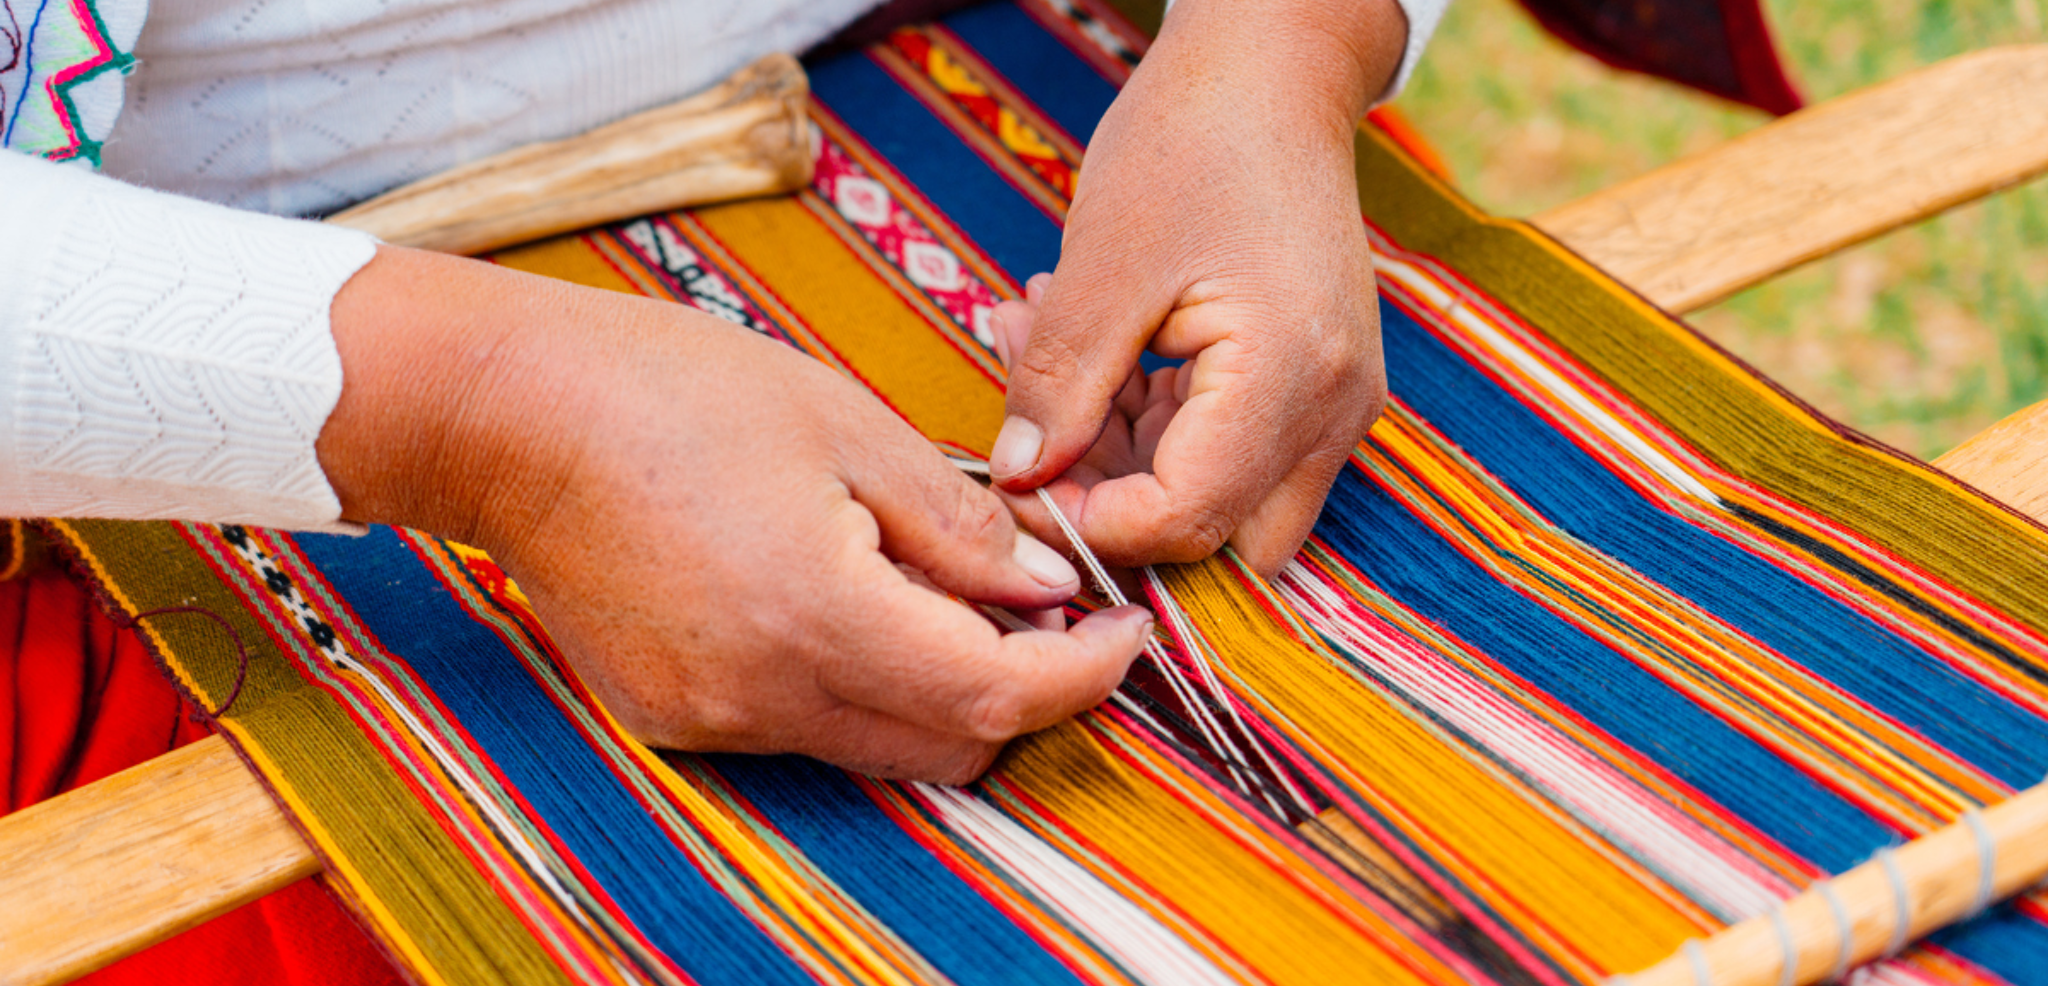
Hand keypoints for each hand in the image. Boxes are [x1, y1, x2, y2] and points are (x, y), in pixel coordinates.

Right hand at [318, 247, 1152, 782]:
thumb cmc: (672, 390)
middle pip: (949, 748)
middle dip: (1027, 694)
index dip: (1082, 674)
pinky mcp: (675, 716)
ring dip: (944, 693)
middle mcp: (764, 695)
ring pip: (880, 748)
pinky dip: (862, 687)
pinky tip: (859, 604)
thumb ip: (957, 525)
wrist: (510, 417)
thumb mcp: (845, 424)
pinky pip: (805, 730)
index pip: (996, 694)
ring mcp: (712, 718)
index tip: (1123, 630)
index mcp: (817, 614)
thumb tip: (1043, 587)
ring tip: (954, 595)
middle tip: (1055, 613)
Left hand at [989, 0, 1405, 574]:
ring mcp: (1333, 407)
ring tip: (1046, 360)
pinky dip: (1152, 429)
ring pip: (1219, 505)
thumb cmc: (1192, 143)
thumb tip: (1017, 479)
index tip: (1018, 480)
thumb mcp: (1101, 263)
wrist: (1272, 76)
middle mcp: (1332, 412)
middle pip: (1216, 540)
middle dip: (1112, 506)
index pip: (1186, 520)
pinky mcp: (1313, 392)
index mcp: (1290, 378)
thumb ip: (1059, 384)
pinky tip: (1097, 358)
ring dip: (1124, 463)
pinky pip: (1228, 455)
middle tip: (1033, 432)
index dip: (1091, 523)